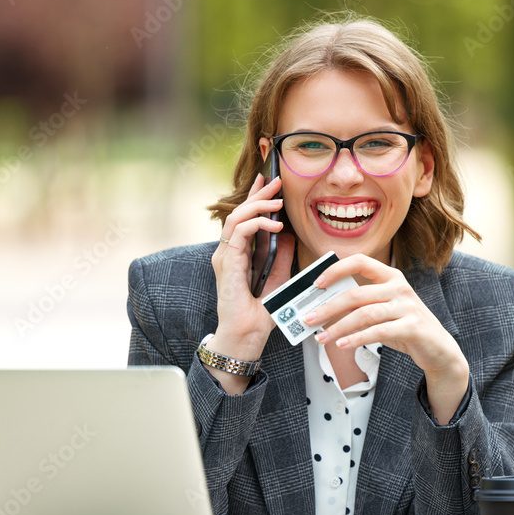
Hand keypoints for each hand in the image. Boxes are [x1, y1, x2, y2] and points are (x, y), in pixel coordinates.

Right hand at [208, 174, 293, 391]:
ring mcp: (225, 256)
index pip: (245, 217)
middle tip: (276, 181)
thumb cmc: (260, 313)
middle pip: (240, 211)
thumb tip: (288, 235)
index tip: (267, 180)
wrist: (248, 334)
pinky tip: (275, 225)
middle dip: (259, 193)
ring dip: (259, 205)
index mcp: (239, 254)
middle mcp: (229, 252)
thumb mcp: (278, 277)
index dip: (255, 197)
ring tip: (278, 201)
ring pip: (237, 216)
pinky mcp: (227, 262)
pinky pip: (240, 231)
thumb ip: (280, 256)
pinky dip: (258, 223)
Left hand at [303, 254, 468, 422]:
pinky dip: (357, 339)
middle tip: (309, 319)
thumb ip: (362, 305)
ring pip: (364, 314)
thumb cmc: (406, 326)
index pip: (360, 261)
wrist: (439, 348)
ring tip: (322, 338)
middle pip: (356, 294)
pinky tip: (343, 345)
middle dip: (328, 308)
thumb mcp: (384, 309)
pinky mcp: (412, 327)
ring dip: (338, 328)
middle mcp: (400, 288)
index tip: (317, 283)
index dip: (336, 269)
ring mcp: (407, 307)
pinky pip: (378, 332)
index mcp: (391, 276)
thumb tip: (325, 310)